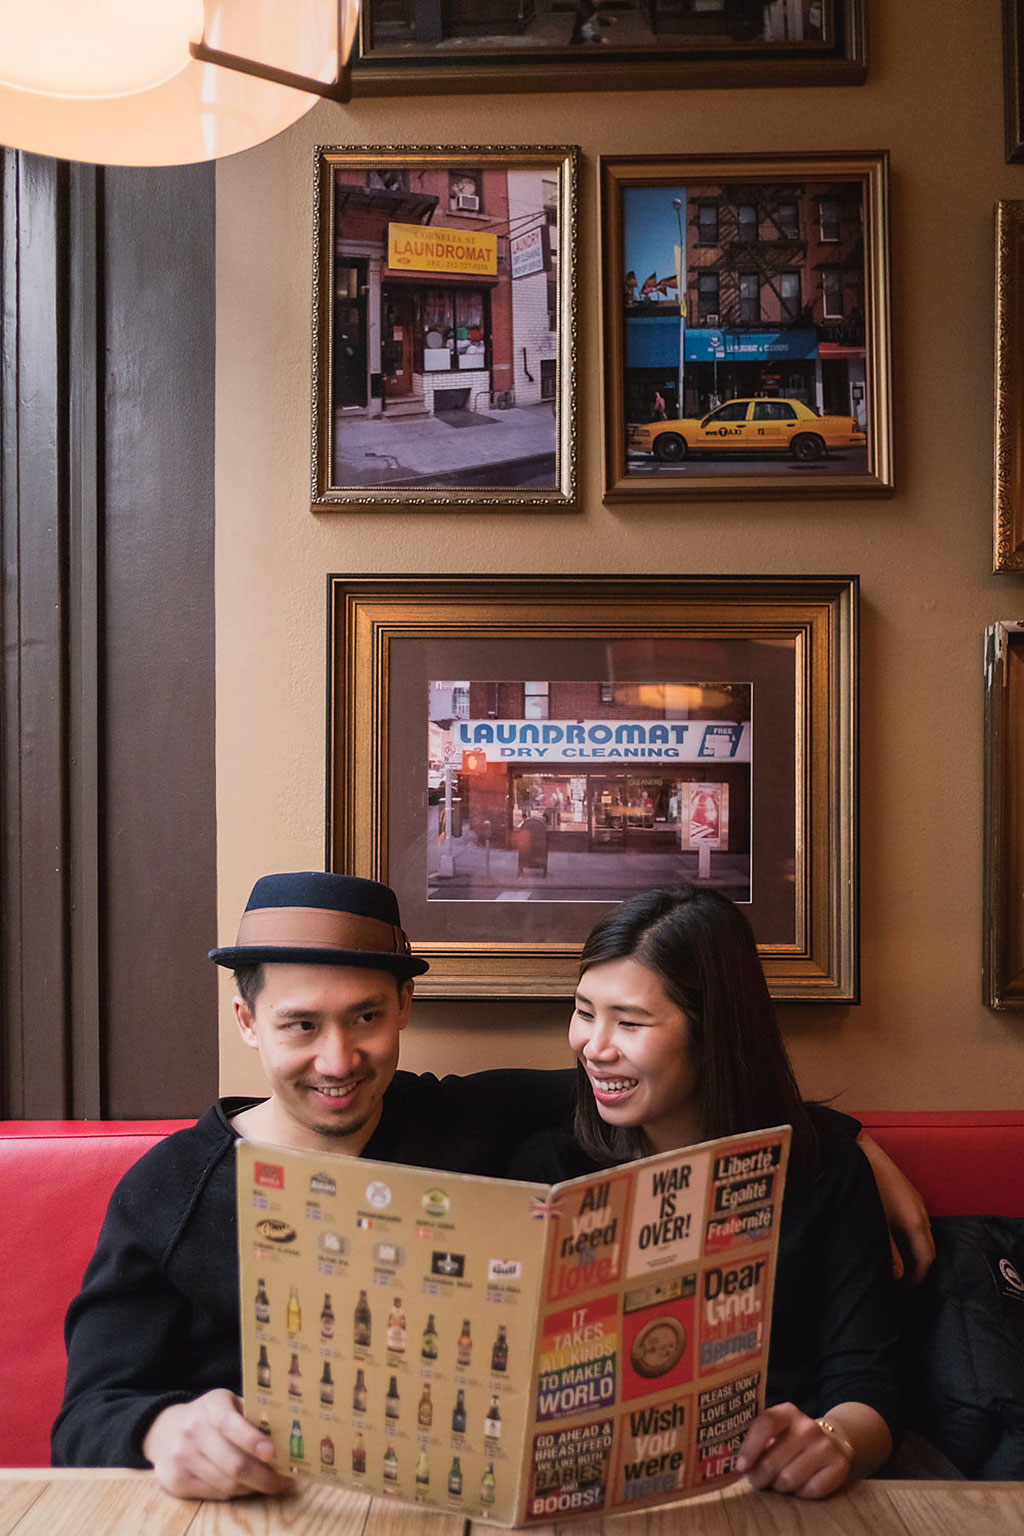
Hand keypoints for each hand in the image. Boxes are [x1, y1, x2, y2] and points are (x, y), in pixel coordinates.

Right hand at [142, 1389, 293, 1499]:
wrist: (165, 1430)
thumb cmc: (209, 1415)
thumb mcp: (228, 1403)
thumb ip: (251, 1415)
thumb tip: (286, 1434)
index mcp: (211, 1408)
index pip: (232, 1425)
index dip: (253, 1441)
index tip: (273, 1453)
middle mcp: (192, 1432)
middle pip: (233, 1465)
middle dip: (264, 1477)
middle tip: (284, 1481)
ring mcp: (181, 1459)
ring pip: (226, 1484)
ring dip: (252, 1487)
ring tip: (270, 1484)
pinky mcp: (175, 1481)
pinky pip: (215, 1494)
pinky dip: (235, 1492)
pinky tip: (245, 1486)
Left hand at [735, 1403, 852, 1498]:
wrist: (833, 1441)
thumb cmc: (791, 1440)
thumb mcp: (775, 1432)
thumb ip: (754, 1440)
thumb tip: (728, 1459)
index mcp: (787, 1412)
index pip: (765, 1423)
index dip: (750, 1447)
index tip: (741, 1467)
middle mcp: (808, 1426)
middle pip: (773, 1461)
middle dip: (761, 1477)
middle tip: (759, 1480)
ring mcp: (826, 1445)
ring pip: (790, 1480)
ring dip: (781, 1486)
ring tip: (782, 1479)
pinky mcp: (839, 1465)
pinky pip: (811, 1490)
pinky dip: (803, 1492)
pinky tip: (803, 1482)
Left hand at [857, 1132, 935, 1284]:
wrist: (860, 1152)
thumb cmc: (866, 1187)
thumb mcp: (875, 1224)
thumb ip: (889, 1251)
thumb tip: (899, 1275)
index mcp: (915, 1222)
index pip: (927, 1258)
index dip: (919, 1277)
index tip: (907, 1288)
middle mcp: (921, 1212)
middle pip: (929, 1247)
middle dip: (920, 1266)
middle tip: (904, 1280)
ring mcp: (917, 1200)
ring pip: (925, 1233)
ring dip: (917, 1250)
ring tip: (900, 1262)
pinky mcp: (909, 1193)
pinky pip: (919, 1221)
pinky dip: (914, 1236)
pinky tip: (897, 1238)